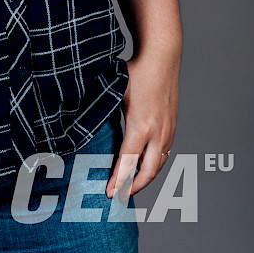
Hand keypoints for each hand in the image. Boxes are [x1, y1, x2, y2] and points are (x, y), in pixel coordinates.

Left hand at [106, 48, 179, 198]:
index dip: (118, 180)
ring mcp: (168, 130)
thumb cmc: (137, 71)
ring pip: (159, 165)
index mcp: (141, 126)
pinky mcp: (172, 126)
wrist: (163, 57)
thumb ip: (101, 108)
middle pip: (148, 172)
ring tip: (130, 185)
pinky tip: (144, 166)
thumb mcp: (114, 90)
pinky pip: (165, 153)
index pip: (128, 162)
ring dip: (145, 178)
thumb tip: (81, 118)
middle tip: (120, 195)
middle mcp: (158, 132)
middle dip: (133, 187)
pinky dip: (155, 165)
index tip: (109, 192)